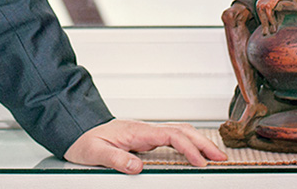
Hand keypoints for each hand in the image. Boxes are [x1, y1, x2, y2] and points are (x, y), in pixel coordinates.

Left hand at [64, 118, 226, 173]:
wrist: (77, 130)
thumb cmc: (85, 140)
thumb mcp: (95, 152)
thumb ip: (115, 158)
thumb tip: (137, 166)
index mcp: (135, 130)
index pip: (169, 135)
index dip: (188, 148)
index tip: (200, 162)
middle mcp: (143, 129)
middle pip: (180, 130)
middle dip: (202, 143)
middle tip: (220, 157)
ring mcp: (146, 133)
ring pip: (178, 132)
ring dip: (198, 142)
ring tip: (214, 155)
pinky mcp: (145, 138)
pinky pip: (172, 138)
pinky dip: (188, 143)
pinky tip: (195, 152)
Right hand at [256, 0, 291, 34]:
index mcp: (269, 5)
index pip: (269, 16)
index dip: (272, 22)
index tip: (274, 28)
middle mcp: (262, 5)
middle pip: (263, 18)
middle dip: (265, 26)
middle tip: (266, 34)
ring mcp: (259, 5)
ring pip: (260, 16)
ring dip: (263, 23)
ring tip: (264, 31)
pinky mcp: (257, 5)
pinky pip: (259, 14)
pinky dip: (261, 19)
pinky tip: (263, 24)